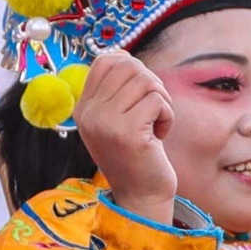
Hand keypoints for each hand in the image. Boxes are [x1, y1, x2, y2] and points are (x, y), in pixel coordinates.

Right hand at [73, 47, 178, 224]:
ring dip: (161, 100)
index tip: (142, 93)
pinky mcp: (128, 133)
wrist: (141, 195)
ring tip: (156, 122)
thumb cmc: (136, 155)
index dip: (132, 68)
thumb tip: (121, 53)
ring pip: (145, 81)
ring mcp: (106, 123)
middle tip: (154, 109)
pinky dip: (167, 115)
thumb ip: (116, 90)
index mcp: (83, 108)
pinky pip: (157, 100)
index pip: (105, 61)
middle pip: (129, 66)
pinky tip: (160, 134)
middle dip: (151, 83)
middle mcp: (89, 114)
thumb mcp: (116, 120)